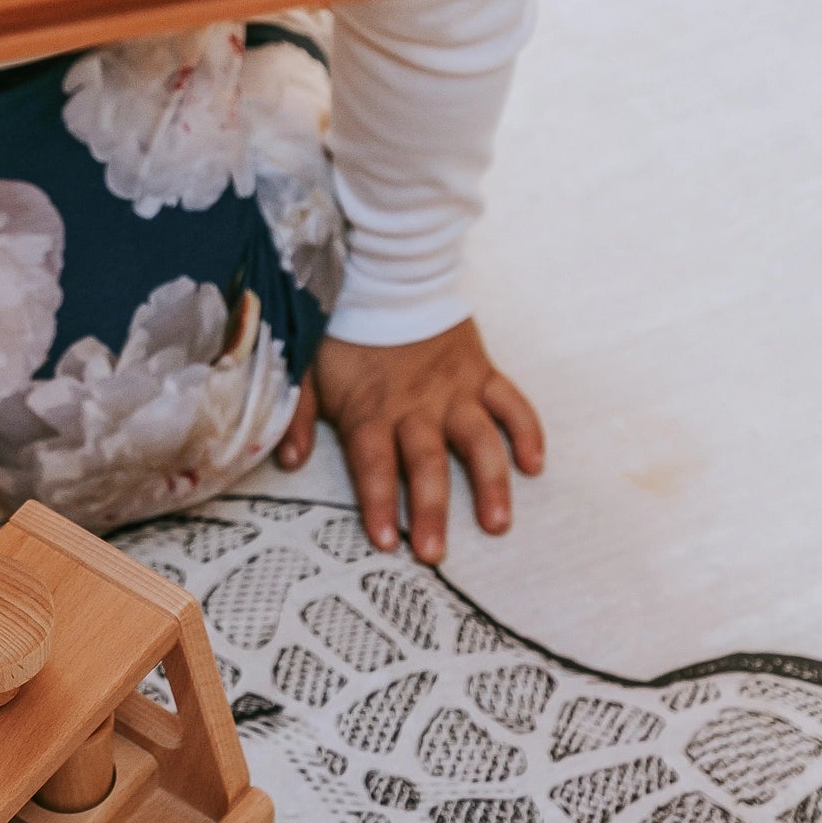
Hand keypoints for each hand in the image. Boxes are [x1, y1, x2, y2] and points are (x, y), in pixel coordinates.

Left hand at [275, 320, 542, 563]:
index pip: (374, 465)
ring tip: (497, 523)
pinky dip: (526, 431)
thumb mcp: (305, 367)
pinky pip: (512, 403)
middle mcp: (416, 404)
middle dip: (430, 511)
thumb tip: (287, 461)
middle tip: (435, 553)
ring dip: (490, 483)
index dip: (379, 504)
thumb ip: (295, 415)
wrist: (385, 269)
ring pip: (478, 441)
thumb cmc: (342, 325)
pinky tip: (534, 464)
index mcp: (370, 408)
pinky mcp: (481, 370)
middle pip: (425, 463)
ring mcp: (454, 389)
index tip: (387, 543)